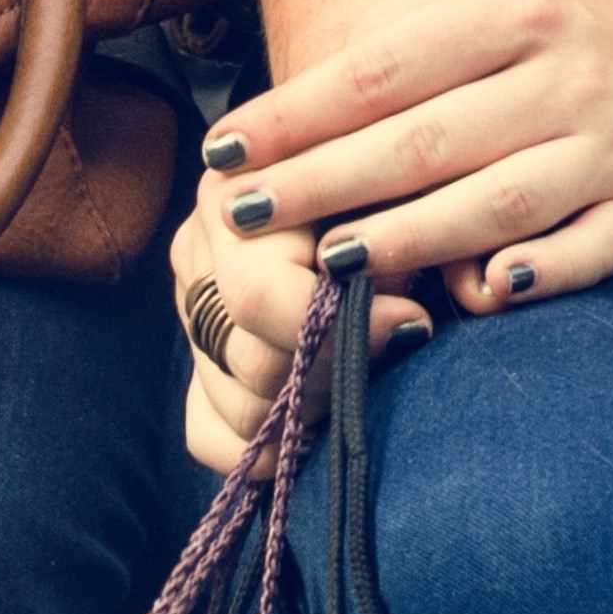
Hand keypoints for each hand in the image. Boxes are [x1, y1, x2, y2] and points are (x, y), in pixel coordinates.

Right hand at [161, 179, 426, 474]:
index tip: (413, 322)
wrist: (387, 167)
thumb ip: (412, 230)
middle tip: (395, 346)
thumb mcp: (419, 178)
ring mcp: (193, 310)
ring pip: (235, 405)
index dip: (339, 327)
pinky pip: (210, 434)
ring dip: (312, 408)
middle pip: (248, 362)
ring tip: (368, 369)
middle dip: (334, 371)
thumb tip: (410, 324)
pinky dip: (268, 446)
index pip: (257, 296)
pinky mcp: (198, 360)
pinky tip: (323, 423)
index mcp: (236, 190)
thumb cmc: (412, 168)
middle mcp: (199, 250)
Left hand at [189, 0, 612, 326]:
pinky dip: (541, 272)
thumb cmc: (555, 27)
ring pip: (498, 203)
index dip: (295, 115)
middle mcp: (564, 78)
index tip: (223, 151)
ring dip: (410, 238)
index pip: (381, 71)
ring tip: (330, 263)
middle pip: (424, 142)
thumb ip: (395, 25)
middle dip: (323, 183)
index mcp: (512, 13)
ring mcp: (611, 148)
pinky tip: (482, 294)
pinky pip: (589, 251)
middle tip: (243, 216)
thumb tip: (301, 98)